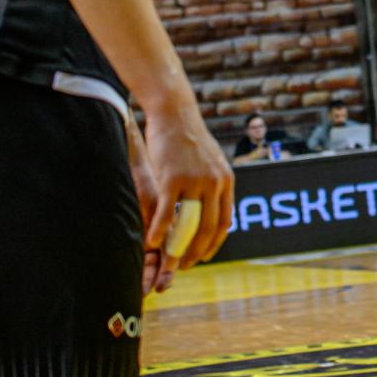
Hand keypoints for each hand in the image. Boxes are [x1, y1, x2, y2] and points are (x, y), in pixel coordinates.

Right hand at [141, 94, 233, 288]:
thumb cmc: (187, 136)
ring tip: (169, 260)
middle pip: (209, 228)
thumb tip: (213, 200)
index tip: (205, 255)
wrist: (175, 112)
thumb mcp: (210, 160)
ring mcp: (196, 181)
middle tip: (185, 265)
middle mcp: (215, 183)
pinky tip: (150, 242)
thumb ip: (213, 181)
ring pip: (189, 225)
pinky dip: (160, 231)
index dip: (215, 242)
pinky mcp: (174, 179)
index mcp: (226, 180)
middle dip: (197, 251)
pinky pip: (168, 213)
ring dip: (179, 247)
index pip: (225, 221)